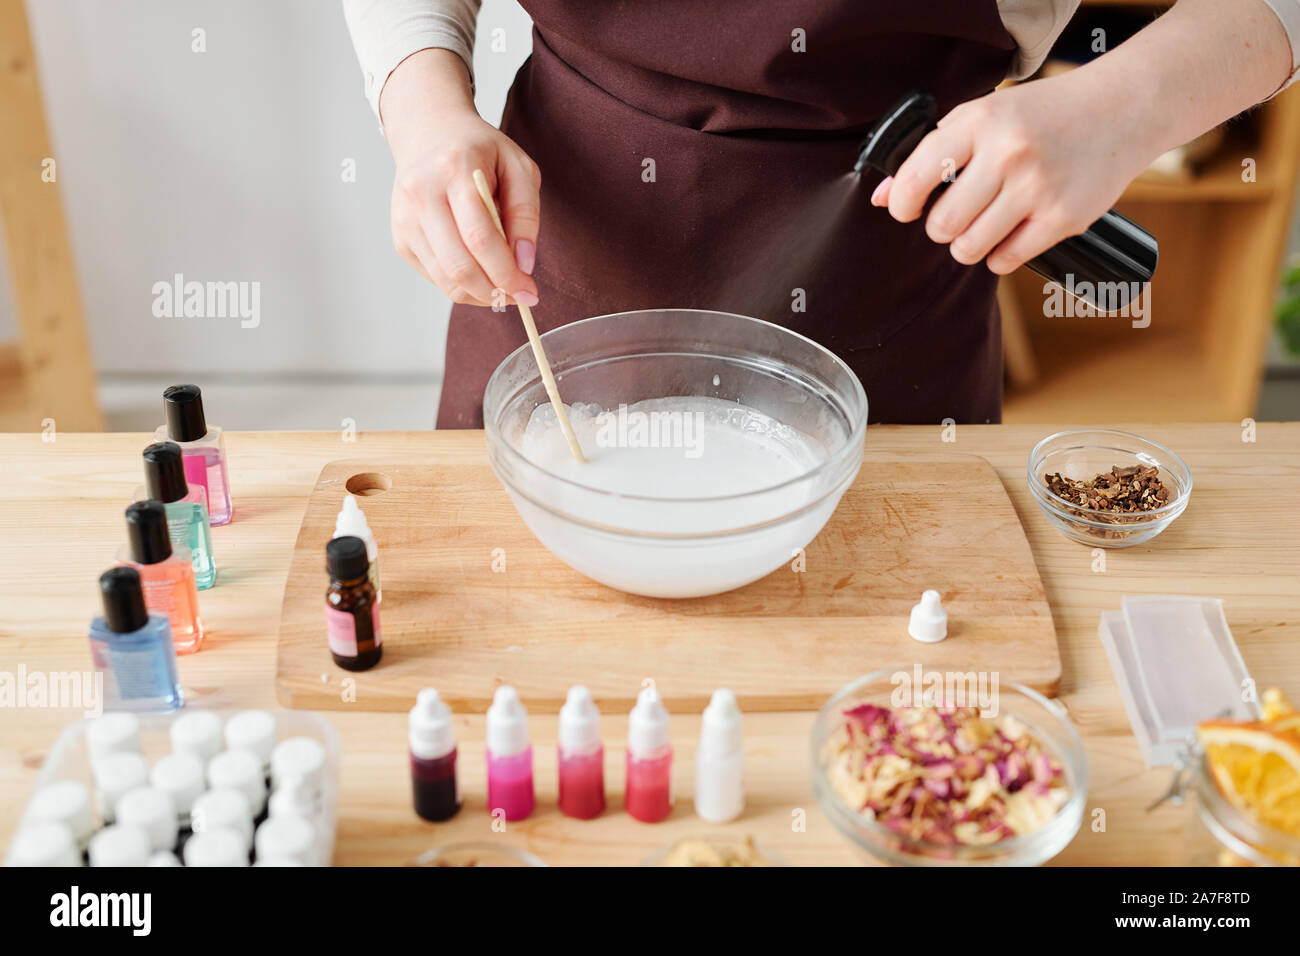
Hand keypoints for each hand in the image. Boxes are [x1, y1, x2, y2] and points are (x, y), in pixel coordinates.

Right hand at [382, 50, 540, 306]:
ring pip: (445, 278)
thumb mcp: (518, 168)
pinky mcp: (400, 238)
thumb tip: (524, 265)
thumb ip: (526, 214)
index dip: (507, 273)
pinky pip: (435, 277)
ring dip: (478, 294)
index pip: (480, 237)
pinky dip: (461, 284)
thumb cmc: (480, 152)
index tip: (529, 292)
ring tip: (502, 287)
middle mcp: (421, 193)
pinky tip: (478, 270)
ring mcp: (405, 218)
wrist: (430, 133)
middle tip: (518, 296)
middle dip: (494, 291)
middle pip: (458, 264)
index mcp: (454, 169)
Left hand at [870, 74, 1154, 274]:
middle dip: (941, 227)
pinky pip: (1004, 261)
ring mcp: (1037, 187)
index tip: (907, 208)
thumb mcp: (983, 116)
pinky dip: (1000, 255)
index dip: (902, 204)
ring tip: (983, 224)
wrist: (1121, 109)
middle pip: (941, 225)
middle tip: (957, 214)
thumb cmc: (1041, 116)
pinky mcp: (1063, 218)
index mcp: (979, 121)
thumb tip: (880, 196)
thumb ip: (930, 152)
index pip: (915, 178)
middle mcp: (1007, 153)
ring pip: (968, 249)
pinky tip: (1011, 231)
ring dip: (967, 245)